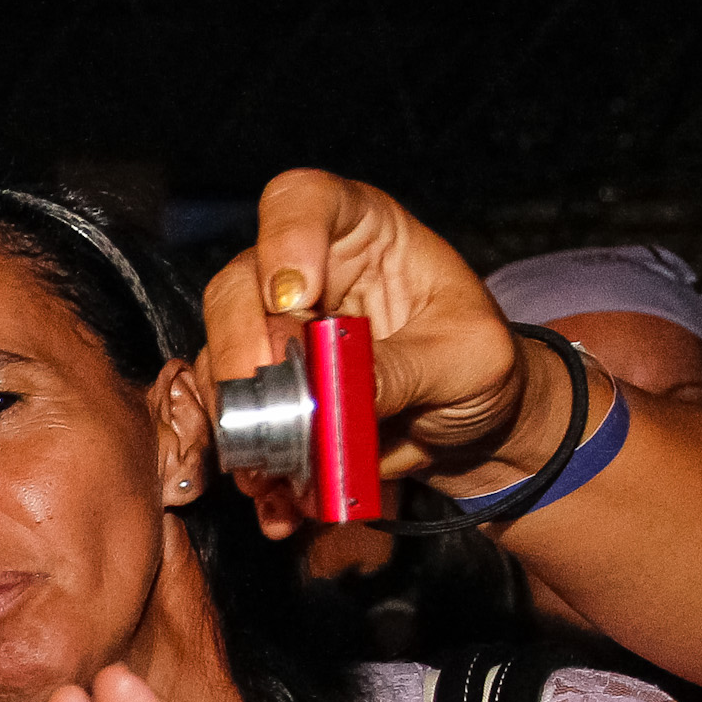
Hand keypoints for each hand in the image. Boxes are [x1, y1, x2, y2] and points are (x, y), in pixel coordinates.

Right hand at [197, 171, 567, 537]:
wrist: (474, 428)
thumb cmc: (481, 366)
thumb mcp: (469, 360)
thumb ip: (406, 368)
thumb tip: (337, 391)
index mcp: (360, 232)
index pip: (302, 200)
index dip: (285, 239)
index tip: (294, 297)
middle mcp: (303, 272)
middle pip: (238, 286)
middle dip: (245, 350)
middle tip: (277, 405)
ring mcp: (273, 333)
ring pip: (221, 359)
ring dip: (245, 423)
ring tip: (282, 472)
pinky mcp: (263, 393)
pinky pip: (232, 424)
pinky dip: (254, 467)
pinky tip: (284, 500)